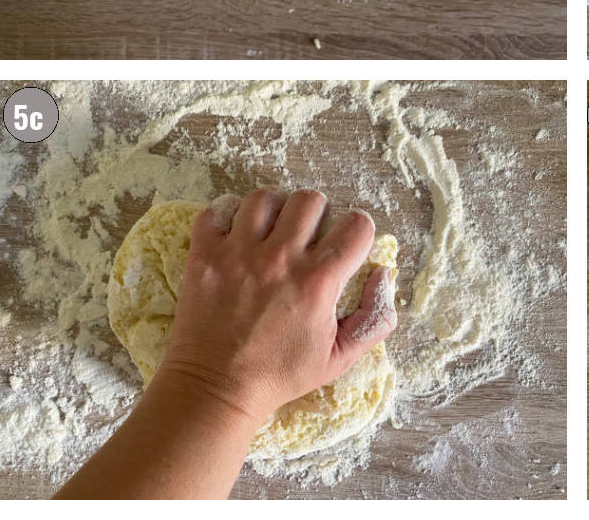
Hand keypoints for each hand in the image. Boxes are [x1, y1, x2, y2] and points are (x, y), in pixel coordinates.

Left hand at [160, 188, 396, 424]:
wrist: (214, 390)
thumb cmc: (280, 375)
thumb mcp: (340, 357)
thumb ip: (375, 318)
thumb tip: (384, 274)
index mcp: (318, 281)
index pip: (357, 224)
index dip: (358, 232)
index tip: (346, 247)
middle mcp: (281, 259)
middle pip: (311, 199)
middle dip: (316, 216)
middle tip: (306, 239)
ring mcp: (238, 254)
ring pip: (265, 197)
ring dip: (272, 212)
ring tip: (269, 234)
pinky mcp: (204, 256)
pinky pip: (216, 211)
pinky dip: (226, 216)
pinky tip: (234, 236)